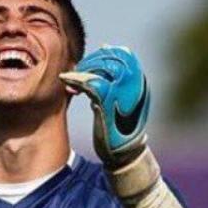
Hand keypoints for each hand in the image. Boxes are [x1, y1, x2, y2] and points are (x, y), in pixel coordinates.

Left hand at [60, 45, 149, 167]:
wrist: (124, 154)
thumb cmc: (118, 127)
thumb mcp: (118, 99)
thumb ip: (113, 81)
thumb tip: (102, 57)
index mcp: (140, 82)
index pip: (124, 55)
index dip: (105, 54)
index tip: (90, 62)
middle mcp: (135, 84)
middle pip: (112, 58)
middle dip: (92, 61)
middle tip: (78, 71)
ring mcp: (123, 91)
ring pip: (101, 67)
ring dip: (83, 70)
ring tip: (72, 78)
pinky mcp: (108, 101)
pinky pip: (91, 82)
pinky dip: (76, 79)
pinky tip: (67, 81)